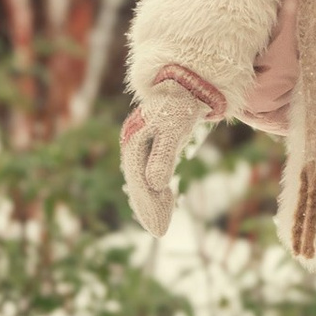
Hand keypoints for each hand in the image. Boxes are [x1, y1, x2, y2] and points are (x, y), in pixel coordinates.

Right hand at [120, 72, 211, 237]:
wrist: (183, 84)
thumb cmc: (179, 105)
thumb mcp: (173, 129)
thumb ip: (163, 155)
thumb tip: (155, 184)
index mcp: (134, 142)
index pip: (140, 182)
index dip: (148, 205)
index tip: (157, 227)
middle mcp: (132, 145)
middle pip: (139, 183)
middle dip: (148, 208)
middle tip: (159, 231)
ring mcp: (139, 146)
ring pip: (143, 180)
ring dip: (151, 201)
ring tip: (160, 222)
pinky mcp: (149, 145)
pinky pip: (149, 172)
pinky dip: (155, 188)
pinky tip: (165, 199)